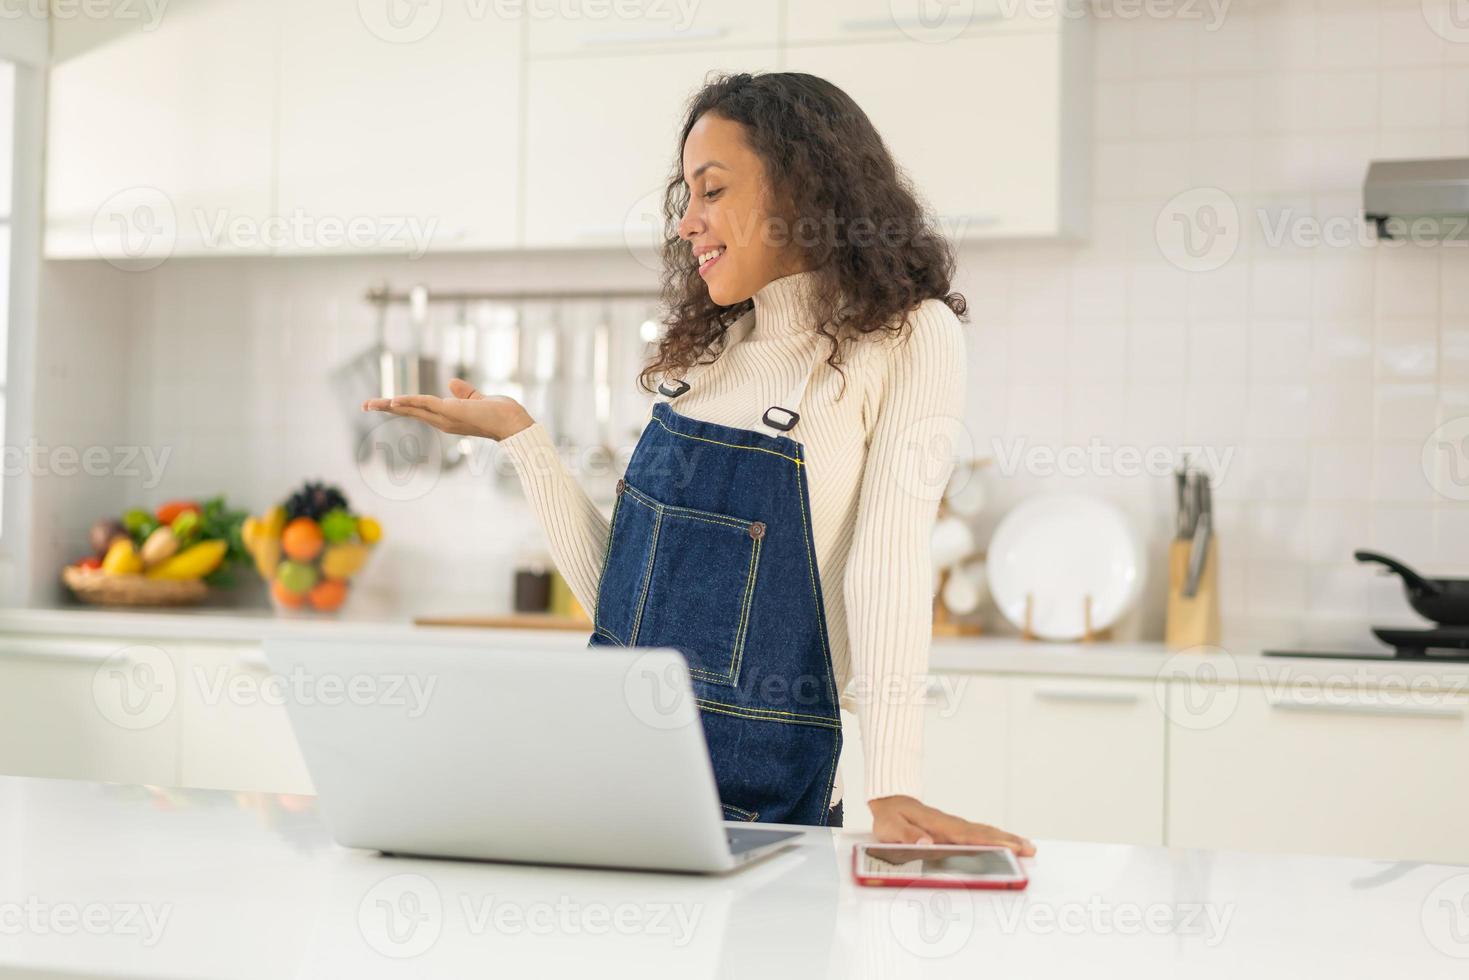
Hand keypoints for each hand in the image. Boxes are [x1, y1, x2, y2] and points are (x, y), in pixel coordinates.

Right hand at [362, 378, 533, 441]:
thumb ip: (464, 392)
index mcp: (446, 417)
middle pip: (408, 412)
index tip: (383, 403)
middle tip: (364, 405)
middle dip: (386, 408)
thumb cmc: (499, 413)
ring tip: (369, 404)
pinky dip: (408, 402)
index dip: (400, 405)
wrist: (513, 422)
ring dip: (390, 405)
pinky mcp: (449, 411)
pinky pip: (424, 404)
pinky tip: (393, 400)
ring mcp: (444, 417)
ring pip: (411, 409)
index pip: (418, 409)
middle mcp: (442, 420)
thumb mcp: (477, 399)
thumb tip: (451, 383)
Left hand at [868, 795, 1034, 854]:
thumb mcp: (890, 827)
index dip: (989, 842)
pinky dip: (995, 838)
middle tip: (1030, 849)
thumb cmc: (889, 816)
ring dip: (1006, 839)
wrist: (889, 800)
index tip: (1009, 847)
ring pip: (984, 832)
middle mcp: (950, 824)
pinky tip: (1007, 843)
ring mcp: (954, 826)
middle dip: (1007, 841)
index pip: (968, 835)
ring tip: (1028, 847)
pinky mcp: (954, 830)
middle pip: (983, 833)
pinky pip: (978, 835)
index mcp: (938, 824)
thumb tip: (927, 843)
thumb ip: (907, 835)